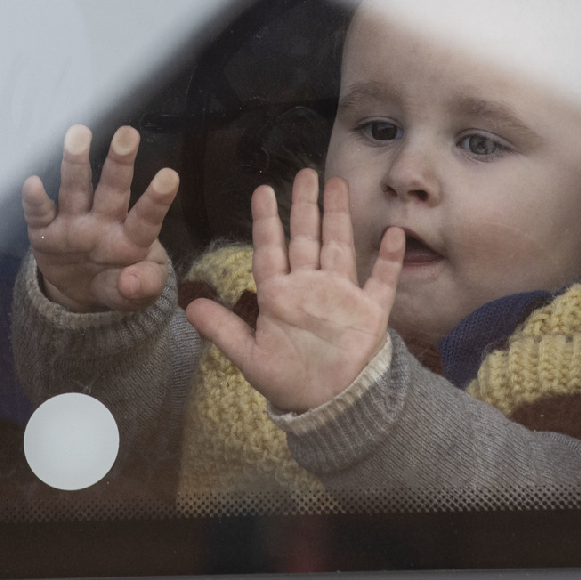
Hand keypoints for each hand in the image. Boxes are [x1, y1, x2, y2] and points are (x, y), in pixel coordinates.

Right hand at [22, 124, 179, 313]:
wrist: (79, 292)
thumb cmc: (119, 283)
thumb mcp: (137, 295)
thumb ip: (142, 287)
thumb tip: (131, 283)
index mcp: (132, 237)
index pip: (146, 217)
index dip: (157, 199)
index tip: (169, 176)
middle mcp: (104, 221)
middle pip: (113, 189)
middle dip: (120, 163)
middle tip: (127, 133)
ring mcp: (73, 222)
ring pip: (76, 189)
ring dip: (76, 163)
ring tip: (78, 134)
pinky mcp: (45, 230)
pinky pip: (39, 214)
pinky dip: (35, 200)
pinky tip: (33, 183)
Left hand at [184, 169, 402, 412]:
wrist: (331, 406)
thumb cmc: (289, 382)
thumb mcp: (250, 356)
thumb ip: (223, 329)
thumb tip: (187, 308)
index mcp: (280, 295)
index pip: (270, 249)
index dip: (266, 221)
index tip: (262, 191)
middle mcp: (310, 286)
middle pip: (306, 236)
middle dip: (304, 205)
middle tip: (304, 173)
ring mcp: (342, 295)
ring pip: (339, 245)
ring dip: (338, 216)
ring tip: (337, 183)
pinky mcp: (370, 311)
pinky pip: (382, 280)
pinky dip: (389, 258)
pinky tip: (392, 233)